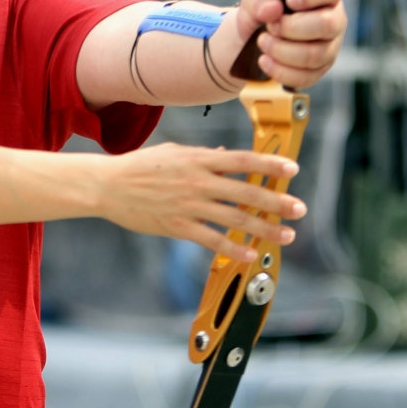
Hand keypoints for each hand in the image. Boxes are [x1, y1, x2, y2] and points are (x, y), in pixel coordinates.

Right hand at [100, 143, 305, 261]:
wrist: (106, 185)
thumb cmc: (139, 166)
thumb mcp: (173, 152)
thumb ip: (203, 155)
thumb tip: (227, 154)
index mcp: (197, 159)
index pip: (242, 160)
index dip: (269, 164)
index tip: (292, 169)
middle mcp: (197, 181)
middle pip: (246, 191)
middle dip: (277, 201)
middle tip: (299, 209)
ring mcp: (188, 205)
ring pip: (235, 218)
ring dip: (264, 228)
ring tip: (286, 235)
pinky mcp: (177, 226)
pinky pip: (212, 240)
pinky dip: (233, 248)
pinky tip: (251, 255)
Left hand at [236, 0, 346, 88]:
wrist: (251, 38)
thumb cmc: (262, 11)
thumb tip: (273, 10)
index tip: (289, 0)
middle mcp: (333, 19)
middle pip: (328, 25)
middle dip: (292, 28)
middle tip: (271, 27)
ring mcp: (329, 46)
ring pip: (316, 55)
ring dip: (282, 51)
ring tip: (263, 42)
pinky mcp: (319, 69)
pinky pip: (306, 76)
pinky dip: (281, 71)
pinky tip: (265, 61)